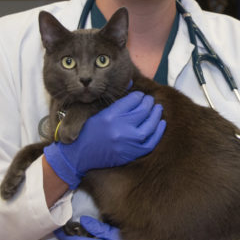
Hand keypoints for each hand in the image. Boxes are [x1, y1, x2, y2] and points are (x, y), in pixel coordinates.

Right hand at [43, 91, 164, 188]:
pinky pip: (151, 141)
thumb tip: (131, 83)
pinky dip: (158, 131)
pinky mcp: (131, 154)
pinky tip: (161, 123)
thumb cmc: (86, 131)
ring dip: (156, 115)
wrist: (78, 156)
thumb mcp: (97, 111)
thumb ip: (116, 100)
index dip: (138, 96)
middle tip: (150, 100)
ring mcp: (127, 143)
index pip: (132, 100)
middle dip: (148, 103)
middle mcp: (120, 129)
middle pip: (143, 111)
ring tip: (157, 109)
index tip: (140, 95)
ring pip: (150, 125)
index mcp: (110, 116)